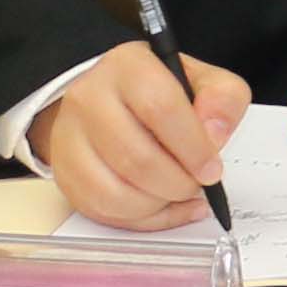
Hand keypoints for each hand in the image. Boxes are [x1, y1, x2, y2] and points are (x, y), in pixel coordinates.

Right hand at [29, 40, 248, 228]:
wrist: (110, 99)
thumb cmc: (158, 92)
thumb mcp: (201, 80)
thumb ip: (222, 99)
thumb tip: (214, 134)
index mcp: (128, 67)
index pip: (161, 107)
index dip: (193, 147)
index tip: (212, 169)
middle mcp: (89, 98)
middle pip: (136, 158)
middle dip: (178, 183)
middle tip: (198, 185)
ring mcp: (70, 138)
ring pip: (116, 193)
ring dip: (159, 204)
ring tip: (179, 194)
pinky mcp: (65, 173)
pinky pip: (104, 212)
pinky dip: (141, 219)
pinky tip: (162, 207)